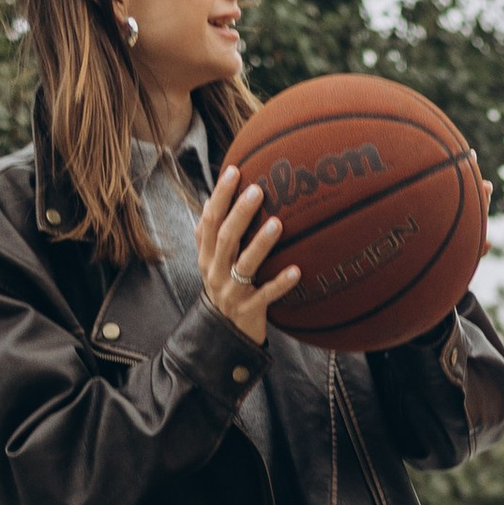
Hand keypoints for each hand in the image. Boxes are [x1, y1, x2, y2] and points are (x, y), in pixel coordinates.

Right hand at [196, 163, 302, 342]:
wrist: (224, 333)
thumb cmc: (225, 287)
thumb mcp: (213, 261)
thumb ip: (213, 234)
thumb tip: (212, 199)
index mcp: (207, 255)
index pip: (209, 220)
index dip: (220, 196)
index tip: (234, 171)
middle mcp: (215, 271)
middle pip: (225, 238)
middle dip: (240, 213)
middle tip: (257, 190)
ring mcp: (231, 291)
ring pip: (244, 265)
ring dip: (260, 244)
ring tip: (277, 224)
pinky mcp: (249, 310)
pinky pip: (266, 295)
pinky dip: (280, 283)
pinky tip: (297, 271)